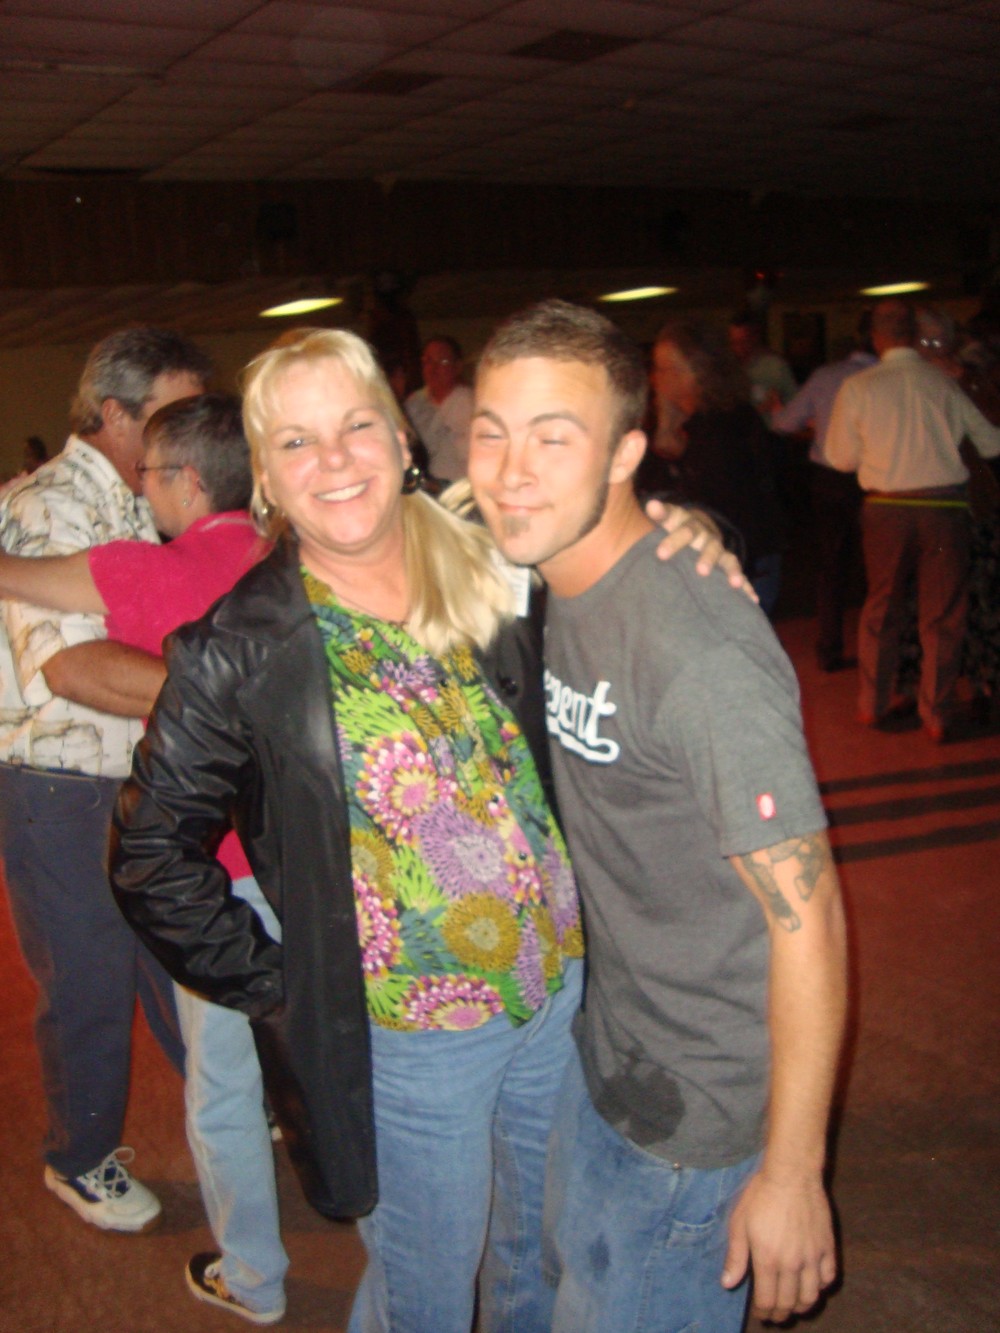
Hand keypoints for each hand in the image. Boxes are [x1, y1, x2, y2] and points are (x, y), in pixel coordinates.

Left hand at [645, 498, 757, 600]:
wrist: (696, 527)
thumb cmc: (675, 527)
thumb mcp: (668, 519)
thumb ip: (660, 514)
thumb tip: (652, 505)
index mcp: (691, 527)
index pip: (684, 531)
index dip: (674, 542)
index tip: (660, 554)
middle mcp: (708, 538)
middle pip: (709, 546)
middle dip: (707, 558)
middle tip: (701, 572)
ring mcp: (720, 552)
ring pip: (728, 560)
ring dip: (732, 571)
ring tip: (735, 584)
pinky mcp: (728, 565)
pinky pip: (738, 575)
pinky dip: (747, 587)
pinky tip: (753, 599)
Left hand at [722, 1169, 836, 1323]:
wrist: (792, 1174)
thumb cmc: (760, 1195)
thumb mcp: (739, 1223)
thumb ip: (735, 1256)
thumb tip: (728, 1284)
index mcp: (768, 1260)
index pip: (767, 1300)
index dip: (764, 1312)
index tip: (761, 1314)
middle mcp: (792, 1264)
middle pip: (789, 1302)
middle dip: (781, 1314)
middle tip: (776, 1315)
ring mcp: (812, 1257)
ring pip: (811, 1296)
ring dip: (801, 1306)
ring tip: (794, 1306)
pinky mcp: (827, 1246)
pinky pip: (828, 1277)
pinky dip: (821, 1287)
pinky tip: (813, 1284)